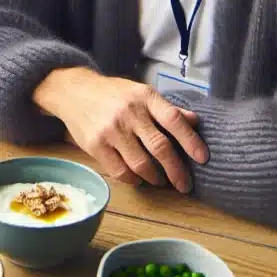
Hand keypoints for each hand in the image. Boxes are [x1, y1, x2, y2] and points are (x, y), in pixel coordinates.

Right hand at [36, 67, 207, 192]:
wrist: (74, 91)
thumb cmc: (113, 94)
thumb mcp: (141, 93)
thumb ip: (167, 109)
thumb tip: (195, 121)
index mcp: (145, 97)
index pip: (174, 120)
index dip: (191, 141)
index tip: (203, 158)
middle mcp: (129, 113)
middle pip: (160, 147)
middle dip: (177, 170)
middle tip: (185, 184)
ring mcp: (111, 129)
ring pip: (141, 163)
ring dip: (155, 178)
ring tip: (161, 181)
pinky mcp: (96, 144)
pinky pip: (119, 171)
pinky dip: (133, 180)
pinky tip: (138, 179)